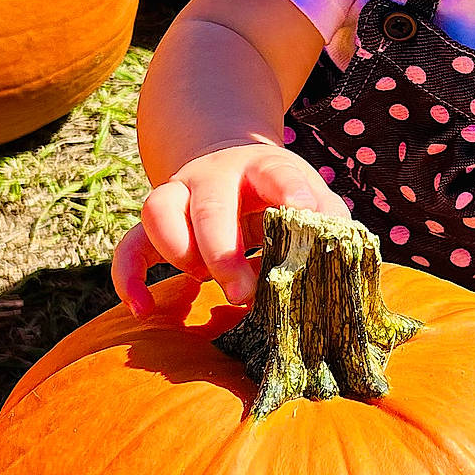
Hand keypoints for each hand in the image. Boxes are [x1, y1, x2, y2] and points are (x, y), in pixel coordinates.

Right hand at [111, 144, 350, 316]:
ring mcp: (179, 195)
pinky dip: (129, 278)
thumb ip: (331, 226)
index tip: (303, 208)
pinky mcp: (155, 224)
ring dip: (179, 254)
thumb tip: (345, 264)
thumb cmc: (283, 195)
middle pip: (208, 205)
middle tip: (243, 293)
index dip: (289, 189)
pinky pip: (129, 247)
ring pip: (157, 210)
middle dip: (223, 252)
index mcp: (264, 168)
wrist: (230, 163)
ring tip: (203, 281)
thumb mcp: (313, 198)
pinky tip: (144, 310)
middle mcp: (214, 176)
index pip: (276, 172)